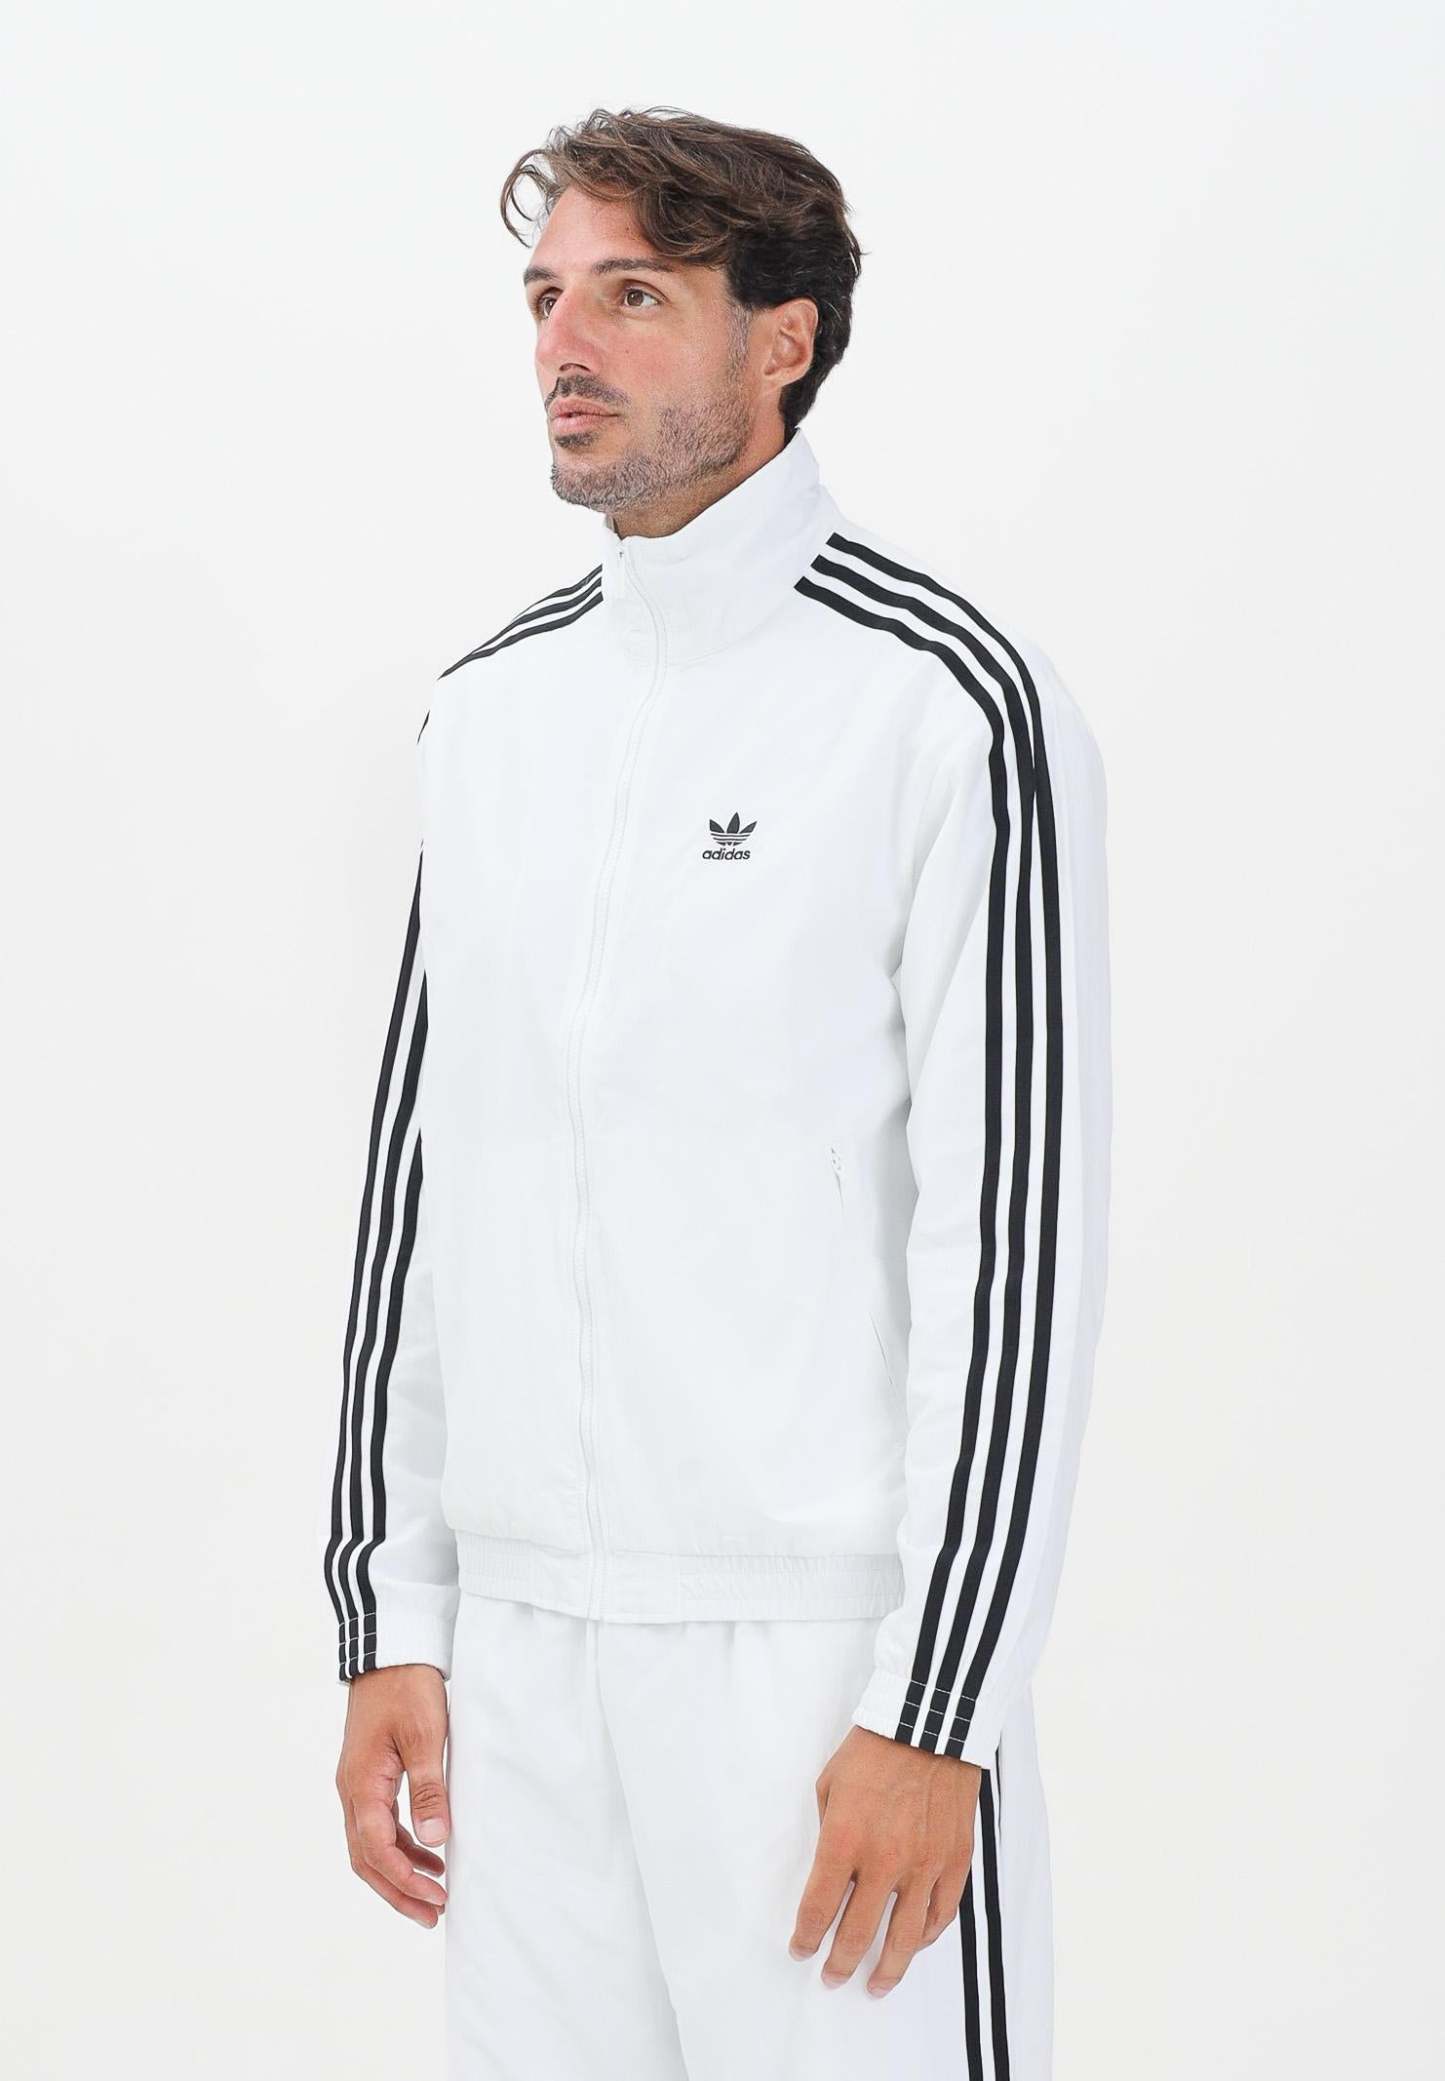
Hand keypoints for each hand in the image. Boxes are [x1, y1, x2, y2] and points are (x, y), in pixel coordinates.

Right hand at [334, 1663, 450, 1926]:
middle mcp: (352, 1790)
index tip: (436, 1899)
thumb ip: (428, 1788)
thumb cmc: (407, 1688)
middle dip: (398, 1891)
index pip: (377, 1849)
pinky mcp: (369, 1775)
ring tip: (435, 1893)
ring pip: (370, 1845)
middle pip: (367, 1859)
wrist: (391, 1651)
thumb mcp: (426, 1736)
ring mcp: (357, 1784)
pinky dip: (400, 1845)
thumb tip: (434, 1840)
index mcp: (361, 1784)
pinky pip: (378, 1824)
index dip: (405, 1880)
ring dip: (399, 1872)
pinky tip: (427, 1852)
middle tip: (433, 1915)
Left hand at [788, 1724, 980, 1996]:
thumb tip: (831, 1870)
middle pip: (859, 1933)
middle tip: (831, 1978)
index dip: (806, 1937)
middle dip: (839, 1962)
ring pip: (905, 1938)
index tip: (800, 1950)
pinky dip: (927, 1936)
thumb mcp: (830, 1784)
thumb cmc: (872, 1750)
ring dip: (888, 1969)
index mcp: (844, 1841)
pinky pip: (941, 1913)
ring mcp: (924, 1866)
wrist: (929, 1725)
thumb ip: (828, 1831)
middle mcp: (884, 1862)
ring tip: (876, 1986)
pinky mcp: (954, 1861)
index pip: (819, 1908)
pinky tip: (915, 1945)